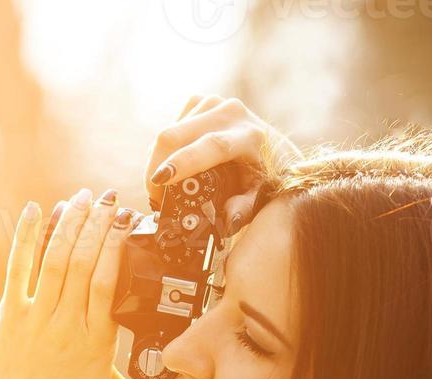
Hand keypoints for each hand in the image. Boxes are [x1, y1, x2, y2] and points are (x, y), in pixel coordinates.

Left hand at [0, 187, 174, 378]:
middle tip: (107, 198)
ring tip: (80, 198)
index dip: (118, 244)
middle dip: (97, 223)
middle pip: (85, 262)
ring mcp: (36, 321)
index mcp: (98, 341)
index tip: (126, 220)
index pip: (112, 281)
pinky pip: (17, 271)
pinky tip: (33, 211)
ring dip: (69, 223)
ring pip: (56, 260)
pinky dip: (24, 238)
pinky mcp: (9, 321)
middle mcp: (68, 326)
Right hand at [144, 95, 300, 233]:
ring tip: (165, 186)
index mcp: (249, 136)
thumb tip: (227, 223)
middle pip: (175, 136)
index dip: (183, 162)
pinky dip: (165, 149)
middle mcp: (231, 113)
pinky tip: (175, 163)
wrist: (276, 148)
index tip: (160, 179)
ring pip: (168, 133)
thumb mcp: (261, 197)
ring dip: (157, 161)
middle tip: (155, 199)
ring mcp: (214, 104)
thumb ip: (244, 210)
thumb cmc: (267, 178)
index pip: (211, 146)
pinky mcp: (201, 102)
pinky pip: (170, 126)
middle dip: (155, 169)